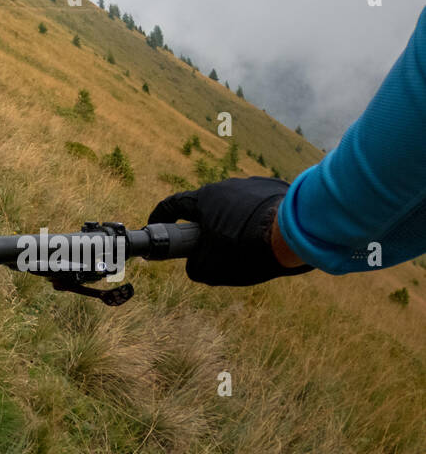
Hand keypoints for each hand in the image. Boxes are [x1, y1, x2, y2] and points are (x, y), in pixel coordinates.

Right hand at [145, 176, 312, 285]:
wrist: (296, 235)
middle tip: (212, 247)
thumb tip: (195, 265)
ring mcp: (251, 184)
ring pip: (234, 206)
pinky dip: (257, 219)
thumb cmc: (247, 250)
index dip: (160, 217)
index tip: (156, 227)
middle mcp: (225, 186)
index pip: (172, 205)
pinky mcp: (275, 189)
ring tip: (247, 246)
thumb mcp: (212, 268)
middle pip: (206, 207)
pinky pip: (258, 205)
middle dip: (205, 226)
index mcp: (203, 200)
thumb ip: (195, 266)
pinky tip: (267, 237)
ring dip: (234, 223)